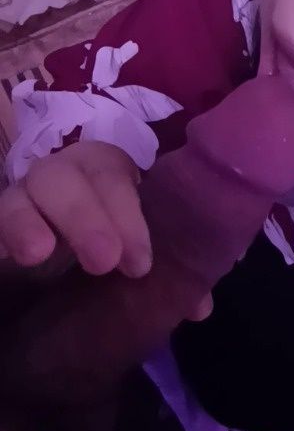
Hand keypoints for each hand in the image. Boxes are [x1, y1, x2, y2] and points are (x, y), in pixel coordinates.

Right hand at [0, 141, 152, 278]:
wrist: (78, 225)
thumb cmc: (113, 226)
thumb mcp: (128, 223)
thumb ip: (135, 238)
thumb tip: (143, 267)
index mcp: (98, 163)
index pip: (111, 180)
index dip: (126, 219)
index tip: (138, 263)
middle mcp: (55, 173)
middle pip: (60, 179)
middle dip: (82, 217)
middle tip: (103, 261)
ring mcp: (20, 196)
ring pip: (15, 199)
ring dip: (25, 225)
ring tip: (37, 253)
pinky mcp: (1, 221)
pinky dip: (0, 237)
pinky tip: (6, 257)